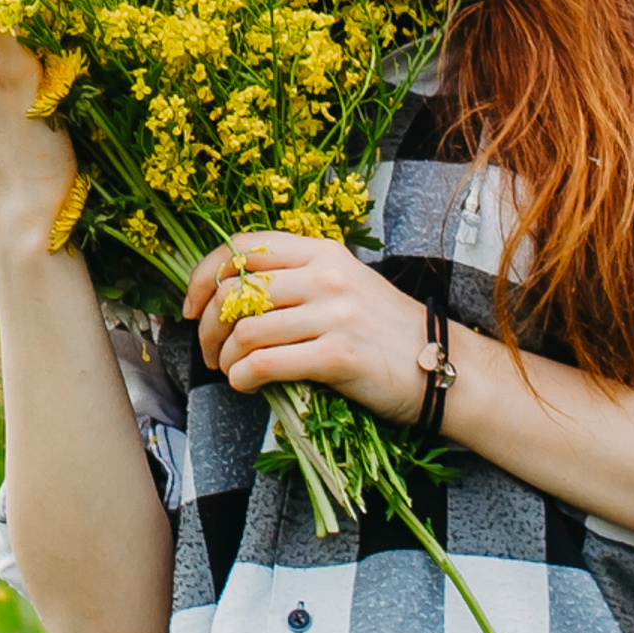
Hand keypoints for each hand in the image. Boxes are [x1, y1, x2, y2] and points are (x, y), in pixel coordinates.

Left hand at [184, 229, 428, 424]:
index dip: (204, 274)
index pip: (243, 247)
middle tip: (208, 350)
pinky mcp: (339, 356)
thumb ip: (296, 280)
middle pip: (237, 290)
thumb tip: (230, 297)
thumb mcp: (343, 285)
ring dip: (225, 357)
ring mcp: (334, 314)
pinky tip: (245, 385)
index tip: (191, 305)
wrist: (443, 367)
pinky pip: (267, 362)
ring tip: (228, 371)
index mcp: (321, 251)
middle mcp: (325, 275)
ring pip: (248, 329)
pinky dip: (243, 376)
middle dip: (209, 325)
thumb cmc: (384, 331)